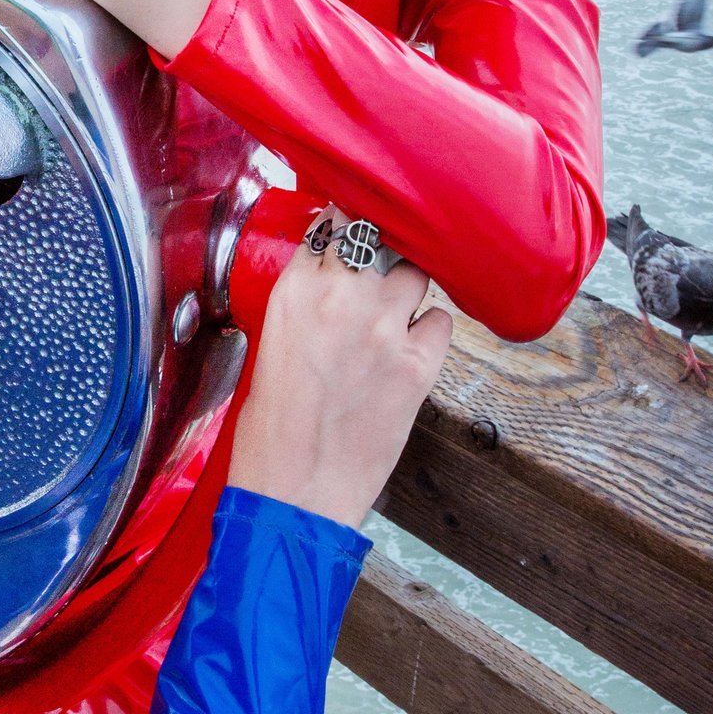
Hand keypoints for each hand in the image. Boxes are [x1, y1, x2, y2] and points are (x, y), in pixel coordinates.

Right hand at [227, 238, 452, 529]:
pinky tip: (412, 345)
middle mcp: (342, 297)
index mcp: (294, 291)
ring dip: (407, 286)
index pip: (333, 221)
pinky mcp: (418, 365)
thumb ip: (303, 304)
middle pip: (379, 234)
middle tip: (379, 263)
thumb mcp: (271, 346)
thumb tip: (329, 280)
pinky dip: (430, 328)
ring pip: (415, 272)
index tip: (354, 224)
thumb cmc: (271, 432)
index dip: (348, 219)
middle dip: (380, 245)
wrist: (295, 494)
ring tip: (394, 311)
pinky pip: (441, 320)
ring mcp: (384, 328)